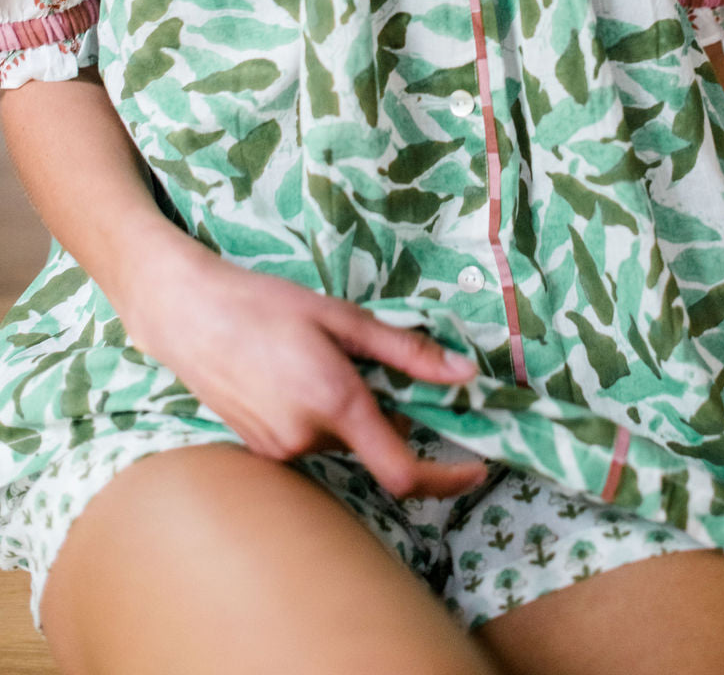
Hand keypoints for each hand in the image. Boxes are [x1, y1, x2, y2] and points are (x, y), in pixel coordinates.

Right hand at [125, 242, 489, 500]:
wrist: (187, 314)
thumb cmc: (265, 304)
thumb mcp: (342, 317)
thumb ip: (406, 351)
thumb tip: (463, 374)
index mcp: (335, 403)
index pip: (402, 471)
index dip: (446, 479)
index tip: (475, 469)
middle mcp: (307, 439)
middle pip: (372, 446)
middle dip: (387, 416)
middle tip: (375, 366)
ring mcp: (280, 451)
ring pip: (341, 441)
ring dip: (350, 412)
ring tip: (320, 357)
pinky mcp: (260, 450)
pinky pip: (311, 440)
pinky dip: (321, 416)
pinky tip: (295, 373)